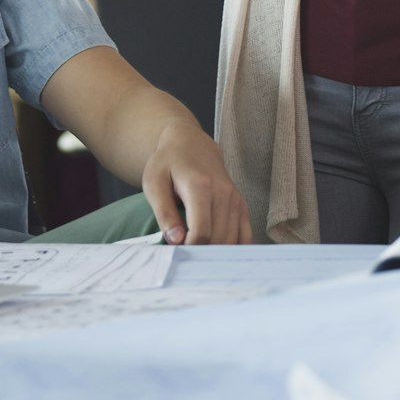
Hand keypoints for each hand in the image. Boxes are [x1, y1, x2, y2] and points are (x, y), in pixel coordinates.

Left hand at [141, 123, 251, 244]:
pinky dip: (234, 248)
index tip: (175, 252)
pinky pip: (245, 234)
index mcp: (200, 186)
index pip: (202, 231)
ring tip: (197, 254)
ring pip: (232, 239)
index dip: (189, 249)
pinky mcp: (241, 203)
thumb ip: (164, 213)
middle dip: (201, 254)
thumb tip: (176, 240)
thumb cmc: (167, 163)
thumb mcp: (154, 183)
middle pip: (218, 239)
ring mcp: (235, 198)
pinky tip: (219, 253)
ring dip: (216, 253)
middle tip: (184, 257)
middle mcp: (223, 193)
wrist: (189, 143)